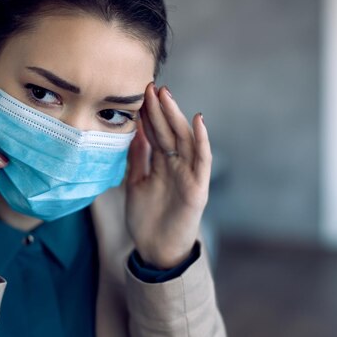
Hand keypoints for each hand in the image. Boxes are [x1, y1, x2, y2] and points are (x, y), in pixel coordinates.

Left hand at [126, 83, 211, 269]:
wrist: (154, 250)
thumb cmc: (145, 219)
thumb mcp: (135, 183)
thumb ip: (137, 159)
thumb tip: (134, 131)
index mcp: (161, 164)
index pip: (156, 133)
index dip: (149, 114)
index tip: (139, 93)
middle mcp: (177, 165)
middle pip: (169, 132)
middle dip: (161, 110)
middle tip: (151, 87)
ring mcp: (189, 174)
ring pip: (184, 140)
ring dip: (177, 117)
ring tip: (167, 96)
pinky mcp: (198, 187)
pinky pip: (202, 160)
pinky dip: (202, 141)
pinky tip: (198, 121)